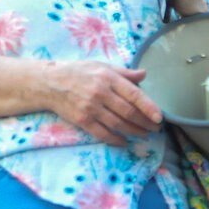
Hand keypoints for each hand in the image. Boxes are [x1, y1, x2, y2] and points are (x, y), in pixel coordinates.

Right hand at [41, 60, 161, 146]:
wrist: (48, 83)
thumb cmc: (78, 72)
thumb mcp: (101, 66)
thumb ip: (124, 73)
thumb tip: (144, 74)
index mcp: (108, 78)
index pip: (134, 94)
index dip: (149, 107)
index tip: (159, 117)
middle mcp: (101, 93)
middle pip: (129, 112)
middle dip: (145, 122)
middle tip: (155, 128)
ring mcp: (91, 108)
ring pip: (119, 124)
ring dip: (134, 132)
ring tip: (144, 134)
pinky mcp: (82, 120)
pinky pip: (103, 134)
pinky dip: (116, 140)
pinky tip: (124, 142)